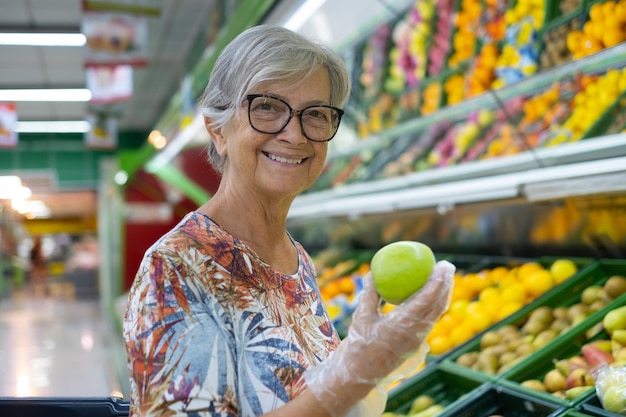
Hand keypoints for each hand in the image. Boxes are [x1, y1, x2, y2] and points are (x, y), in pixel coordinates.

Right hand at [304, 261, 454, 416]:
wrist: (361, 375)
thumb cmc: (359, 346)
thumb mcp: (361, 317)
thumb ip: (370, 295)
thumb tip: (373, 272)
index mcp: (403, 325)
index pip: (427, 300)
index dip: (438, 281)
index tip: (442, 265)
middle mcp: (415, 333)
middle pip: (438, 305)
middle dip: (446, 284)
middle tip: (446, 265)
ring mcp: (418, 340)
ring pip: (436, 314)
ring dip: (443, 295)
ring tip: (443, 277)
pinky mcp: (416, 344)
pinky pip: (429, 320)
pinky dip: (433, 305)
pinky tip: (429, 295)